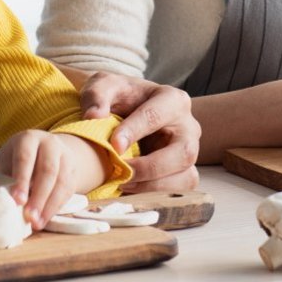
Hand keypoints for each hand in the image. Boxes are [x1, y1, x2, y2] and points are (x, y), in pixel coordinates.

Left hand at [0, 130, 90, 229]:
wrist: (45, 150)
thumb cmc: (18, 159)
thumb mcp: (6, 162)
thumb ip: (3, 180)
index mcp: (28, 139)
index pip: (25, 158)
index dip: (21, 180)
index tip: (17, 201)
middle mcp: (50, 144)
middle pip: (48, 170)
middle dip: (38, 196)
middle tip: (29, 217)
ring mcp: (65, 157)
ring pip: (61, 182)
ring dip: (49, 205)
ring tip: (37, 223)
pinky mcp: (74, 172)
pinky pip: (68, 191)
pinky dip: (56, 207)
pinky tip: (45, 218)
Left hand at [78, 72, 199, 192]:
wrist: (121, 111)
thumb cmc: (117, 97)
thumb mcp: (103, 86)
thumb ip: (97, 95)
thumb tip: (93, 117)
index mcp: (172, 100)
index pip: (157, 115)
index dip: (135, 131)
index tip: (113, 145)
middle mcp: (188, 127)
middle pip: (183, 152)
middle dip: (152, 166)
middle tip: (123, 170)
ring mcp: (187, 153)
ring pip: (186, 177)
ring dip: (154, 185)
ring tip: (124, 184)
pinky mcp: (182, 173)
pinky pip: (179, 191)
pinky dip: (155, 196)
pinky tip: (130, 191)